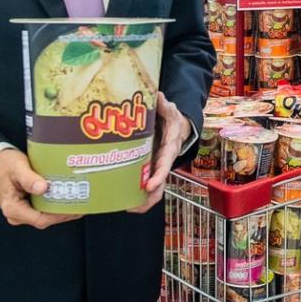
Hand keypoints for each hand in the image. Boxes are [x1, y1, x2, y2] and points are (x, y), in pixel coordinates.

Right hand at [0, 149, 80, 229]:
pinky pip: (43, 210)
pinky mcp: (27, 207)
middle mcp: (16, 214)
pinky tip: (67, 199)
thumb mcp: (17, 167)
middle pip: (44, 220)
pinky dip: (55, 206)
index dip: (58, 216)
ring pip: (45, 216)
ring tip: (78, 202)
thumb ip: (28, 178)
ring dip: (61, 211)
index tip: (72, 210)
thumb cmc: (5, 164)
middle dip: (63, 214)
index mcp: (12, 208)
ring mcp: (22, 212)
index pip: (39, 219)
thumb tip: (43, 188)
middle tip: (81, 206)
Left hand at [132, 92, 192, 212]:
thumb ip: (164, 104)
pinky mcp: (149, 171)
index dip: (158, 176)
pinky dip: (136, 196)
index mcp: (169, 149)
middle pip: (160, 186)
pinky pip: (144, 187)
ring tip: (125, 207)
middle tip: (132, 205)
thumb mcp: (170, 110)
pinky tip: (122, 200)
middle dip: (148, 197)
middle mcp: (163, 162)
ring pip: (153, 192)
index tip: (150, 185)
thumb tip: (158, 95)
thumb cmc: (172, 120)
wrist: (177, 128)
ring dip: (141, 202)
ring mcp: (156, 169)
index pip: (165, 164)